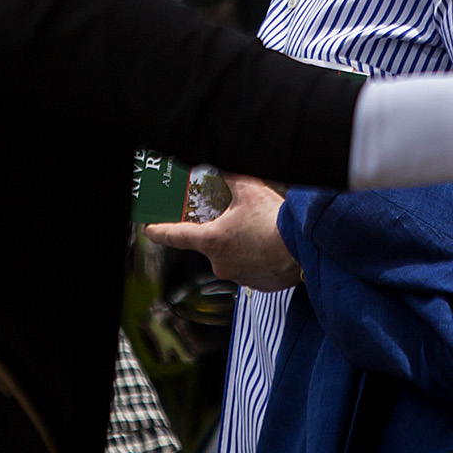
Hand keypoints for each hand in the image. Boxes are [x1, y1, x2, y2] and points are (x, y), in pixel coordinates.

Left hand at [142, 171, 298, 289]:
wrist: (303, 248)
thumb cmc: (275, 223)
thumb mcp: (249, 191)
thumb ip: (229, 179)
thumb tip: (220, 169)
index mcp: (211, 240)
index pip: (174, 236)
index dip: (159, 230)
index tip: (149, 229)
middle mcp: (219, 262)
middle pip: (211, 244)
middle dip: (222, 231)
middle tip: (238, 219)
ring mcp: (236, 275)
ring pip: (232, 255)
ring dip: (242, 245)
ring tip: (261, 231)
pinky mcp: (255, 284)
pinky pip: (250, 268)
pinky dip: (257, 257)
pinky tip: (270, 246)